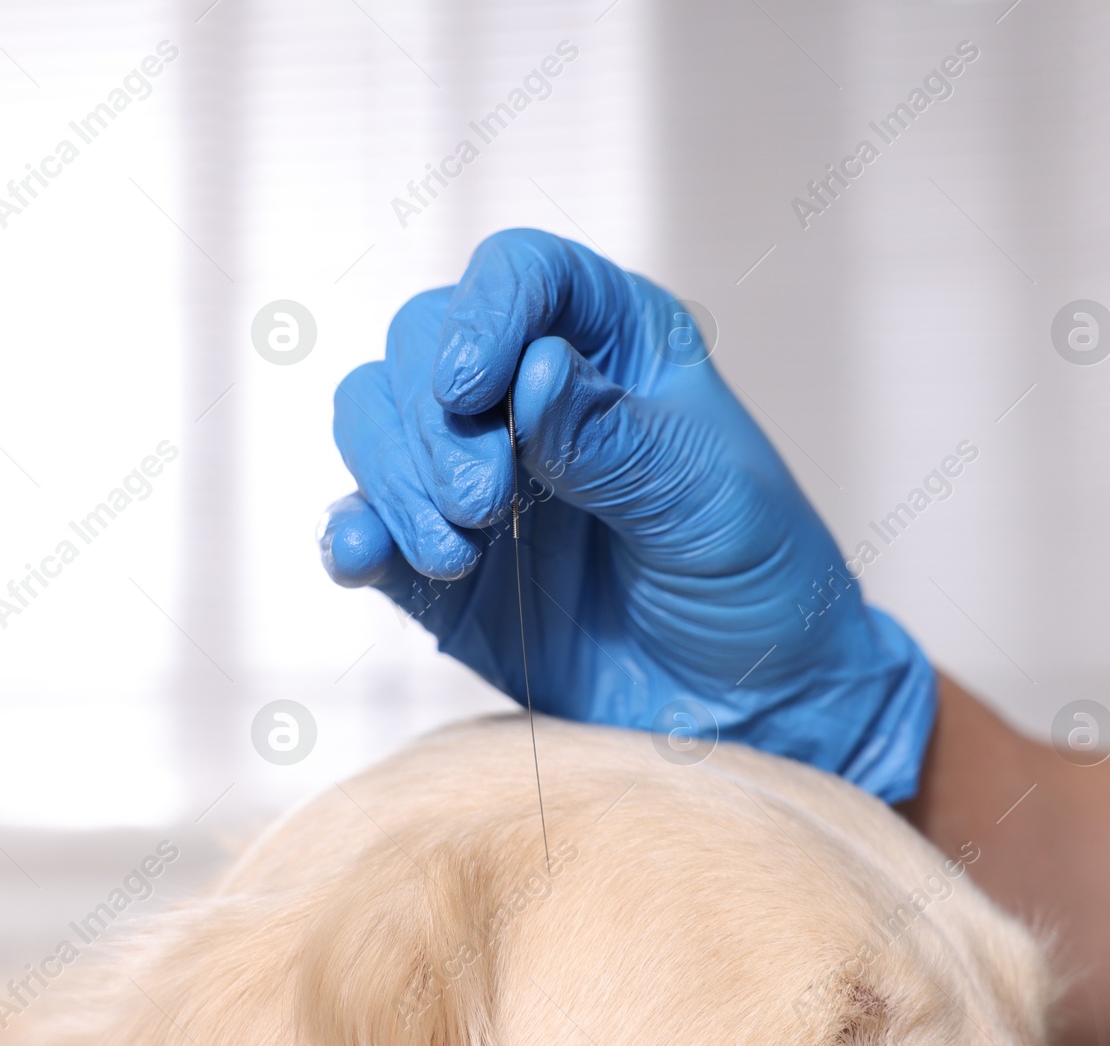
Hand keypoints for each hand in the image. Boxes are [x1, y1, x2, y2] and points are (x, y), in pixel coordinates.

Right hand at [321, 229, 936, 801]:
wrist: (745, 707)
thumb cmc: (758, 581)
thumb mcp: (711, 501)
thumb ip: (616, 440)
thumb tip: (531, 375)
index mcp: (614, 343)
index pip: (520, 274)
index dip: (481, 314)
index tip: (469, 391)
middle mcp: (531, 394)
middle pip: (422, 342)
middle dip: (432, 422)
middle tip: (483, 502)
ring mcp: (476, 475)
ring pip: (374, 419)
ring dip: (393, 479)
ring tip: (457, 555)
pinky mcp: (438, 560)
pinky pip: (361, 524)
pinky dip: (352, 534)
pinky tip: (369, 559)